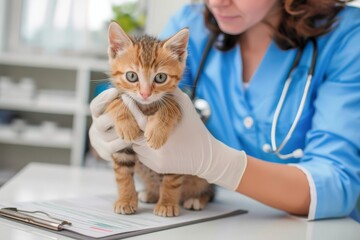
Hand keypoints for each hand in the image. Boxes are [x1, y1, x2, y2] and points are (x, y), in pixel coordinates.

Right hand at [89, 88, 129, 160]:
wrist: (115, 148)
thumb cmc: (120, 125)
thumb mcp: (117, 113)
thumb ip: (120, 103)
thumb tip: (127, 93)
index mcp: (96, 115)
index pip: (95, 106)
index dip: (103, 98)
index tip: (114, 91)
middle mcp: (95, 127)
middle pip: (104, 120)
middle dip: (119, 116)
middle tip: (132, 111)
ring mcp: (99, 140)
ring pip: (114, 133)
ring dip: (127, 129)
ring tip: (138, 126)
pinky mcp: (105, 151)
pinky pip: (119, 144)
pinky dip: (128, 140)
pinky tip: (135, 137)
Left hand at [122, 88, 247, 189]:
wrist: (206, 157)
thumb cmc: (195, 128)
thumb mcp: (186, 107)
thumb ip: (172, 93)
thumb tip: (160, 81)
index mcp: (160, 130)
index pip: (137, 118)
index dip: (130, 107)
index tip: (124, 97)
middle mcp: (154, 148)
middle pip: (133, 133)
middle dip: (134, 124)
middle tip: (136, 116)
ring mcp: (154, 160)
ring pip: (136, 146)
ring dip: (139, 138)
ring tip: (151, 131)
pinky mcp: (156, 168)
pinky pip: (143, 156)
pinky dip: (146, 149)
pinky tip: (157, 143)